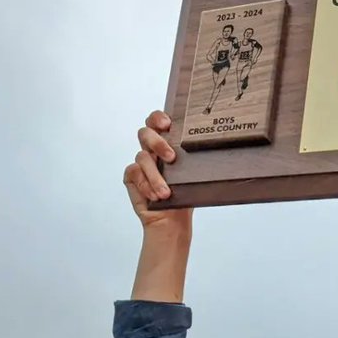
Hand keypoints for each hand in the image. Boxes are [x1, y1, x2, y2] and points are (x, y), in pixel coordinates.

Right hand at [124, 111, 190, 228]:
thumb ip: (192, 158)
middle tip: (171, 158)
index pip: (157, 121)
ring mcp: (141, 162)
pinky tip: (155, 196)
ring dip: (155, 176)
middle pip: (145, 133)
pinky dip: (146, 185)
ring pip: (142, 157)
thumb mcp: (193, 175)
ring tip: (166, 192)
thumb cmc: (184, 195)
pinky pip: (135, 173)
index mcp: (167, 143)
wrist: (173, 219)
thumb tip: (206, 147)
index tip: (167, 124)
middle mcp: (152, 150)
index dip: (158, 117)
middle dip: (157, 143)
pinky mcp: (132, 176)